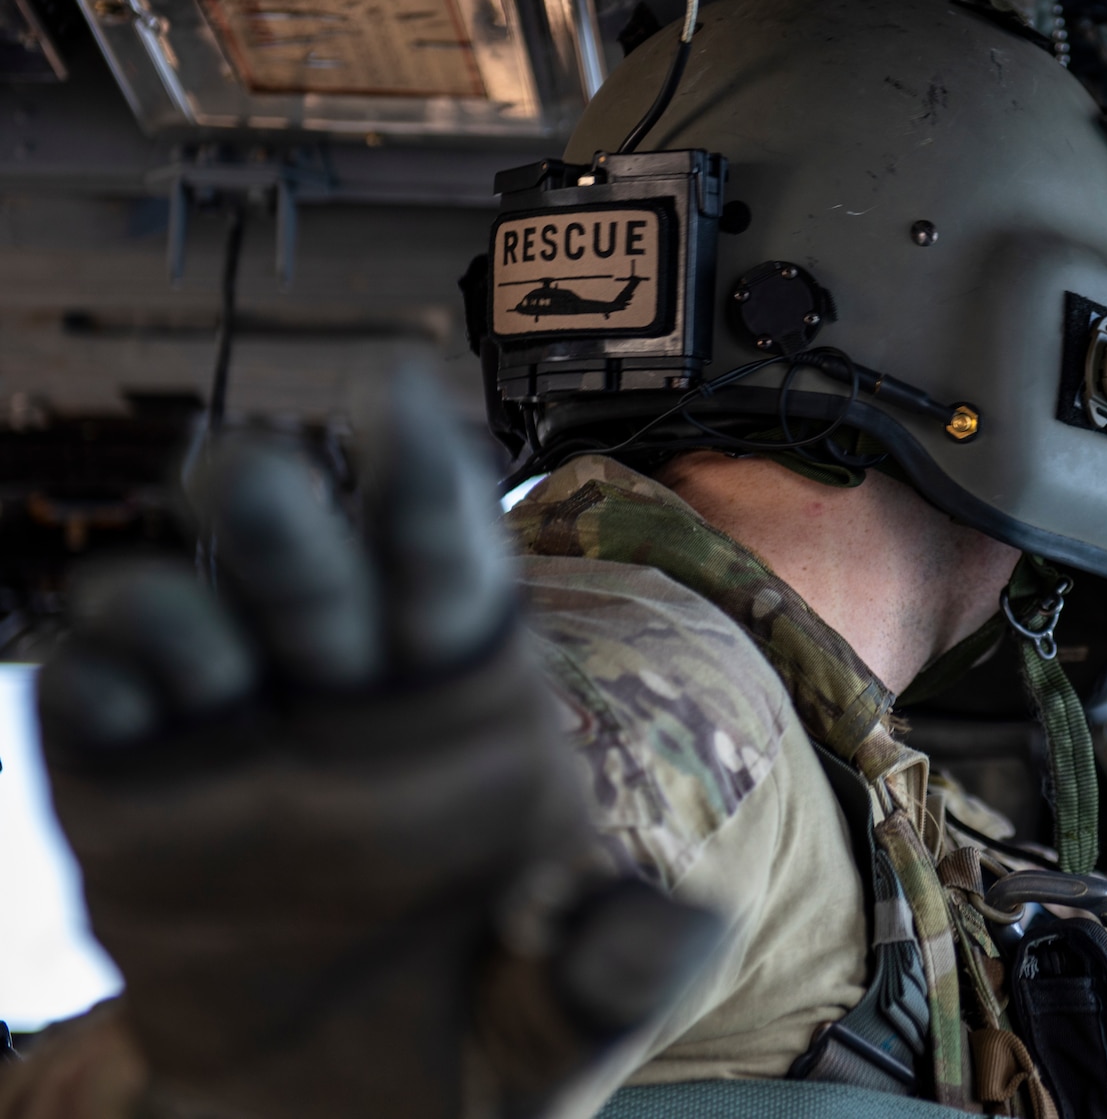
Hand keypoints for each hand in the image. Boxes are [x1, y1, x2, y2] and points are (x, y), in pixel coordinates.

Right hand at [37, 371, 713, 1118]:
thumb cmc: (478, 1039)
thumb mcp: (566, 1018)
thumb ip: (615, 967)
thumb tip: (685, 927)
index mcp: (468, 693)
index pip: (448, 551)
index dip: (426, 474)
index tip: (404, 394)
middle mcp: (346, 678)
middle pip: (304, 540)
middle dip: (287, 512)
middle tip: (278, 528)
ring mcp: (232, 719)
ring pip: (191, 585)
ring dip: (190, 597)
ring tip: (213, 679)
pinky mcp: (129, 778)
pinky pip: (94, 679)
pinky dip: (100, 664)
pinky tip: (140, 709)